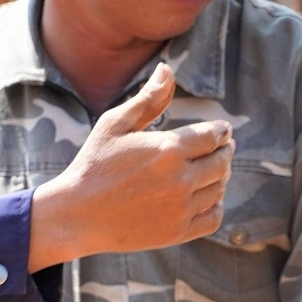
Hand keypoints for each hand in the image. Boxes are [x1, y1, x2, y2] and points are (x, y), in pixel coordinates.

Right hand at [28, 63, 234, 270]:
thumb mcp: (115, 124)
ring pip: (220, 188)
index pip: (214, 136)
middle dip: (225, 152)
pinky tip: (206, 197)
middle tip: (223, 149)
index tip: (222, 131)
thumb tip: (167, 69)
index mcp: (168, 148)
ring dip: (220, 177)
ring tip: (212, 171)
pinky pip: (214, 217)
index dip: (221, 131)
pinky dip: (216, 206)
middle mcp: (180, 178)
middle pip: (222, 162)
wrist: (76, 215)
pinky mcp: (177, 232)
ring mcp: (180, 208)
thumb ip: (147, 98)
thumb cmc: (93, 164)